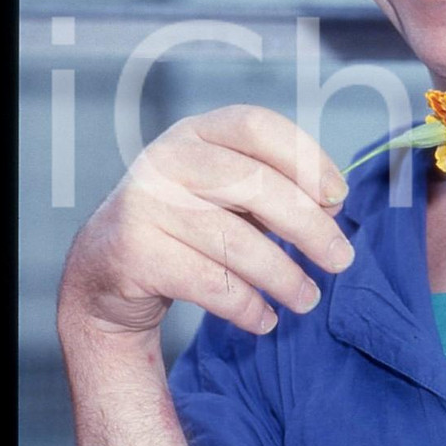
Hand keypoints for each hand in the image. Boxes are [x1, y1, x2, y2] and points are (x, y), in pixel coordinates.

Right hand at [59, 105, 352, 340]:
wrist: (105, 268)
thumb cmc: (186, 223)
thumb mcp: (227, 193)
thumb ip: (275, 189)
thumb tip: (331, 208)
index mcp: (198, 132)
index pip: (258, 127)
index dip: (306, 158)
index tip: (338, 198)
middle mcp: (167, 158)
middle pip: (255, 185)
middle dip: (308, 227)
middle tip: (341, 259)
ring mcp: (146, 202)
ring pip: (236, 242)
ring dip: (283, 277)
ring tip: (307, 299)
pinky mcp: (135, 251)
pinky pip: (209, 283)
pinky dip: (247, 306)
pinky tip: (264, 319)